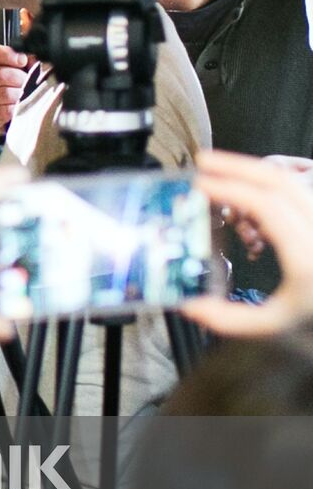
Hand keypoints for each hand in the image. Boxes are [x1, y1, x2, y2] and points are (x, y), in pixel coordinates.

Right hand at [0, 45, 33, 136]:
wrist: (11, 117)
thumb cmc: (18, 89)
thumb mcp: (26, 69)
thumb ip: (29, 58)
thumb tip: (34, 53)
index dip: (8, 55)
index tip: (23, 60)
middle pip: (0, 74)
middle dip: (20, 79)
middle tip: (26, 83)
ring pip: (4, 93)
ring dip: (20, 95)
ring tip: (23, 96)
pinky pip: (5, 110)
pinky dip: (16, 109)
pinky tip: (17, 107)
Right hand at [183, 149, 312, 335]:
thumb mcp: (273, 327)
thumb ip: (228, 319)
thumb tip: (188, 305)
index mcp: (306, 257)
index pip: (268, 206)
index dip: (231, 188)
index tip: (200, 184)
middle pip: (281, 182)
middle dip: (239, 165)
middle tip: (204, 161)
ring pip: (291, 182)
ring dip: (253, 172)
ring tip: (222, 173)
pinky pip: (297, 193)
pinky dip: (268, 187)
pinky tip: (247, 197)